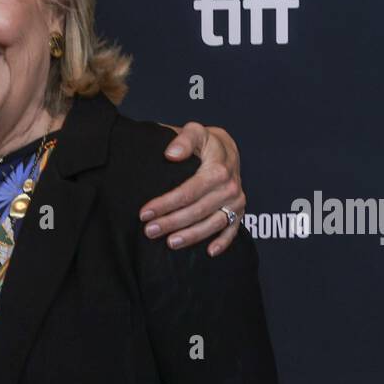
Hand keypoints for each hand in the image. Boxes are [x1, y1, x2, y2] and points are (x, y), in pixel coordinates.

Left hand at [141, 122, 245, 255]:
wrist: (226, 149)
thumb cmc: (205, 142)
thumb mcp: (195, 132)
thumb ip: (183, 140)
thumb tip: (171, 154)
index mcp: (218, 168)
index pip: (188, 191)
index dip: (166, 204)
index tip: (145, 212)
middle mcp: (230, 186)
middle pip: (197, 210)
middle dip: (172, 222)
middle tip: (149, 231)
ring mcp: (235, 201)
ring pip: (212, 223)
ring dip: (191, 236)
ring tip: (170, 243)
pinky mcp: (239, 211)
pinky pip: (232, 229)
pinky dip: (222, 241)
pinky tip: (209, 252)